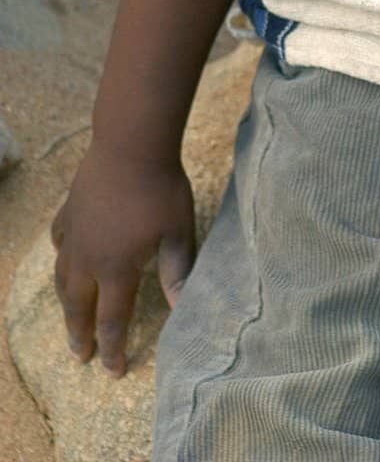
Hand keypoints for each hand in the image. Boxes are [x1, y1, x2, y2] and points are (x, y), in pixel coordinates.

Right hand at [52, 142, 194, 376]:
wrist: (132, 144)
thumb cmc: (161, 188)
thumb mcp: (178, 232)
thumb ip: (178, 272)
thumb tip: (182, 310)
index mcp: (117, 269)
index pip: (113, 320)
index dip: (112, 349)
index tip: (113, 372)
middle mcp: (89, 258)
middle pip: (79, 306)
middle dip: (80, 334)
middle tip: (80, 356)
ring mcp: (75, 234)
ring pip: (62, 278)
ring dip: (66, 303)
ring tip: (70, 317)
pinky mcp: (70, 210)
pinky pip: (60, 240)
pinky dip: (62, 256)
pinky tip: (66, 257)